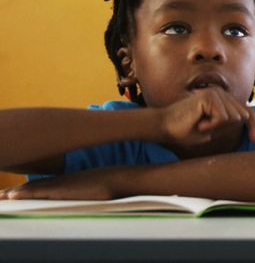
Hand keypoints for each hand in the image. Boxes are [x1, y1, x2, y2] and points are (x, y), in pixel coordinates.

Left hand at [0, 167, 122, 200]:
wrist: (121, 179)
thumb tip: (81, 193)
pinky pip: (38, 192)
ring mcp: (60, 184)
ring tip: (0, 197)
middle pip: (31, 186)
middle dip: (13, 191)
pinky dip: (24, 193)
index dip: (23, 189)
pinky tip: (13, 195)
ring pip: (30, 189)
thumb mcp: (92, 186)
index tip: (10, 193)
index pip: (39, 185)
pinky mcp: (63, 190)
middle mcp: (60, 181)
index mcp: (65, 181)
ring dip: (14, 192)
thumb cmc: (111, 184)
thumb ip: (81, 188)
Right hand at [159, 87, 254, 148]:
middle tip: (204, 129)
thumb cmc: (185, 131)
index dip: (254, 125)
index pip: (246, 111)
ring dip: (217, 127)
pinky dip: (212, 126)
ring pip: (233, 118)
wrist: (164, 127)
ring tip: (200, 125)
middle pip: (242, 116)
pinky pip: (222, 118)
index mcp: (223, 101)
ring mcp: (217, 93)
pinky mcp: (210, 96)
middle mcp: (222, 94)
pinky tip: (199, 123)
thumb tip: (246, 120)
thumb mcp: (212, 130)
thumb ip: (227, 124)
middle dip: (227, 128)